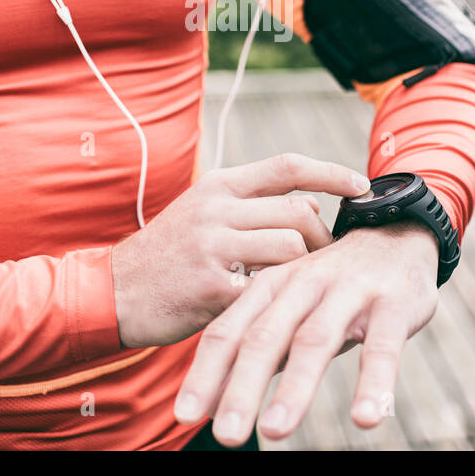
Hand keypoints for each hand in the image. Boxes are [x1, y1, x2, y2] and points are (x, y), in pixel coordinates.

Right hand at [110, 153, 371, 348]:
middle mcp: (218, 208)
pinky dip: (278, 301)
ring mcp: (214, 246)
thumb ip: (254, 206)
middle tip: (326, 262)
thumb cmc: (168, 255)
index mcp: (220, 185)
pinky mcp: (211, 287)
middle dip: (323, 239)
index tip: (362, 184)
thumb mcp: (204, 214)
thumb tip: (312, 202)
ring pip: (291, 250)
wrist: (113, 291)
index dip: (331, 172)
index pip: (287, 165)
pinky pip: (267, 290)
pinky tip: (273, 310)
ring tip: (298, 286)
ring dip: (305, 271)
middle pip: (300, 212)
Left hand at [173, 221, 439, 445]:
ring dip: (295, 388)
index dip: (206, 373)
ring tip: (274, 430)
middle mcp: (303, 286)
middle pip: (265, 338)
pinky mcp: (392, 304)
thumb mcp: (289, 308)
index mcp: (271, 287)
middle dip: (242, 388)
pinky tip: (367, 419)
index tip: (186, 415)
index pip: (229, 333)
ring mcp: (348, 292)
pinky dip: (375, 383)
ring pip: (315, 340)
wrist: (398, 233)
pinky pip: (383, 347)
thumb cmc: (333, 284)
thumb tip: (210, 401)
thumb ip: (256, 350)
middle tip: (225, 435)